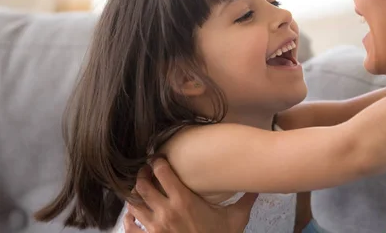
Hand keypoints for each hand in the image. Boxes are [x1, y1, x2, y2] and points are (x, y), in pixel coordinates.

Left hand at [125, 158, 255, 232]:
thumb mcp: (235, 220)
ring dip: (134, 195)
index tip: (158, 159)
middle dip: (142, 175)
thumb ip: (245, 200)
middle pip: (142, 185)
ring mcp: (154, 227)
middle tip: (146, 171)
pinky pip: (129, 226)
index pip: (162, 172)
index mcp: (183, 201)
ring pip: (133, 203)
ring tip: (139, 189)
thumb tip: (258, 186)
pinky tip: (133, 213)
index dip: (157, 162)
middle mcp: (165, 211)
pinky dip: (128, 218)